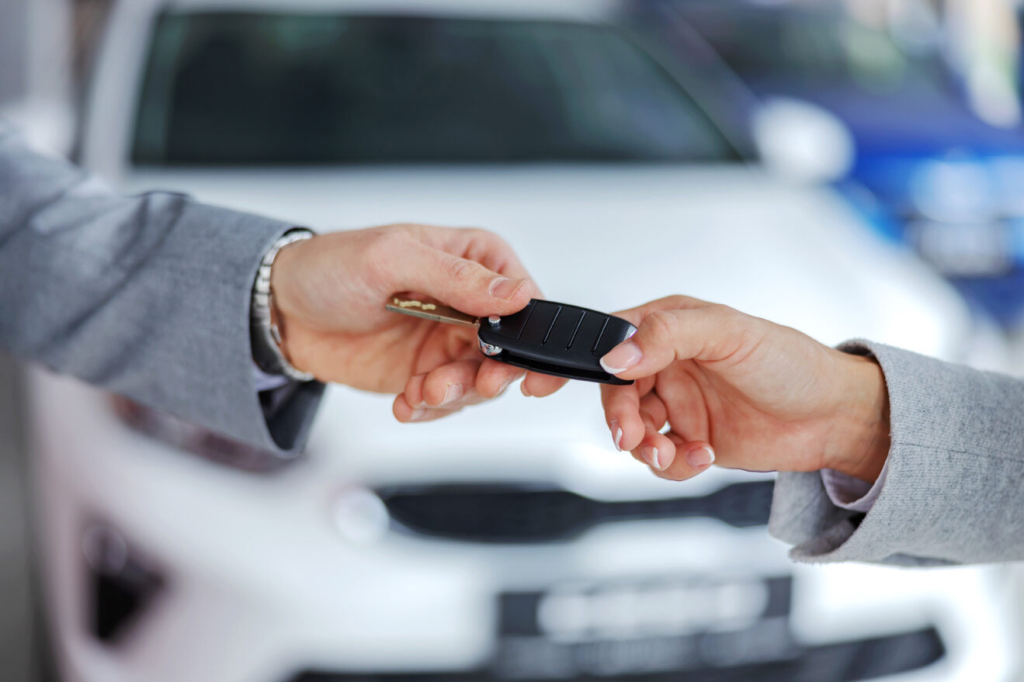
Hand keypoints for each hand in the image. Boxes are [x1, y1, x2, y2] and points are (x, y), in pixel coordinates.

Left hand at [269, 224, 539, 421]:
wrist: (283, 312)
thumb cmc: (332, 267)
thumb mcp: (393, 258)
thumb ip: (457, 277)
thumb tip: (513, 295)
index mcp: (476, 261)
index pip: (526, 300)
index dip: (531, 335)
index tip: (519, 363)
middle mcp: (471, 304)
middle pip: (510, 350)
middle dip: (489, 375)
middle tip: (464, 384)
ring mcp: (450, 341)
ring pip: (480, 382)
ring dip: (453, 394)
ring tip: (419, 390)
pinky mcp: (427, 372)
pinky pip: (447, 402)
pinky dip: (428, 407)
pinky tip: (406, 400)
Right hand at [526, 296, 889, 482]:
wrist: (834, 419)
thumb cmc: (791, 363)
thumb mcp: (730, 334)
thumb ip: (669, 335)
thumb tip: (615, 353)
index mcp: (667, 327)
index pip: (605, 341)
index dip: (570, 363)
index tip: (538, 384)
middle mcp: (666, 364)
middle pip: (613, 395)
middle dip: (621, 422)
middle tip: (637, 439)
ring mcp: (677, 403)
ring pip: (632, 431)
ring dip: (647, 449)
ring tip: (677, 454)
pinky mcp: (690, 439)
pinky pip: (659, 458)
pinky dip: (673, 465)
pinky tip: (702, 457)